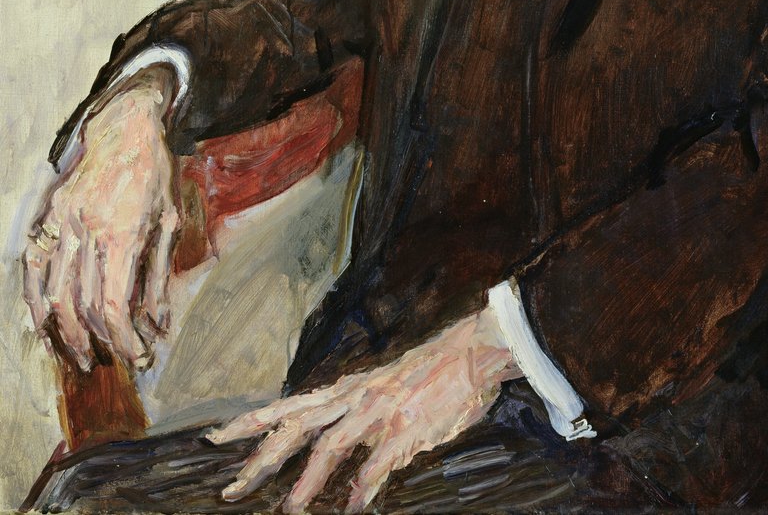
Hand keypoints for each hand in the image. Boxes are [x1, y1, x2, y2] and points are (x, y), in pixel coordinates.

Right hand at [22, 70, 180, 371]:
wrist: (124, 126)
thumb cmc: (155, 175)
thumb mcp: (170, 221)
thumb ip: (158, 276)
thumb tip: (155, 326)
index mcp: (122, 232)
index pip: (112, 304)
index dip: (122, 339)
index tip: (137, 357)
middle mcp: (86, 230)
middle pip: (81, 305)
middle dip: (96, 340)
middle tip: (110, 360)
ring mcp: (60, 222)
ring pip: (51, 293)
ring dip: (62, 333)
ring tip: (79, 356)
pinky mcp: (45, 217)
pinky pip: (32, 270)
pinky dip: (35, 303)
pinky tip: (46, 326)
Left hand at [208, 305, 520, 512]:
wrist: (472, 350)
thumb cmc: (432, 373)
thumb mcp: (386, 391)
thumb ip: (360, 417)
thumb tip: (340, 449)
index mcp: (349, 390)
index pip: (289, 406)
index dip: (251, 422)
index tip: (214, 438)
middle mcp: (356, 397)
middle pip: (297, 426)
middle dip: (262, 458)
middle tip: (231, 490)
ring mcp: (381, 411)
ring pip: (332, 443)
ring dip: (308, 478)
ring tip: (290, 509)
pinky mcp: (409, 425)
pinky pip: (381, 459)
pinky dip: (365, 483)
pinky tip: (357, 507)